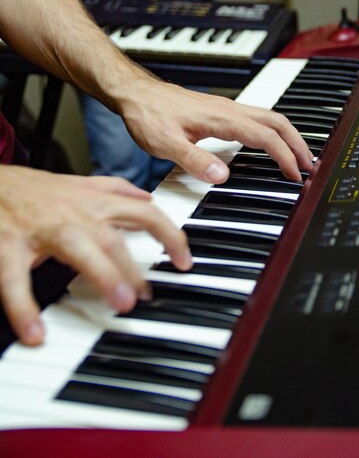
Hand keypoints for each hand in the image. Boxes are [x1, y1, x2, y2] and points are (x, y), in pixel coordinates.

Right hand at [0, 165, 191, 345]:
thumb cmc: (39, 190)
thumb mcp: (81, 184)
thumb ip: (115, 190)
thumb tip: (147, 198)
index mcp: (94, 202)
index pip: (143, 212)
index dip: (169, 234)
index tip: (184, 261)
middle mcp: (74, 214)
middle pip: (111, 237)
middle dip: (132, 266)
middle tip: (146, 295)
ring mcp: (43, 228)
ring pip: (77, 248)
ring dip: (102, 274)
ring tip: (121, 303)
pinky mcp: (10, 245)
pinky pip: (16, 279)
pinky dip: (24, 307)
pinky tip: (36, 333)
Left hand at [122, 80, 313, 183]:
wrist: (135, 94)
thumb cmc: (148, 115)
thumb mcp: (166, 144)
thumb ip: (195, 160)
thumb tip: (223, 176)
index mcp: (222, 118)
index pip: (265, 137)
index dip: (284, 156)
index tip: (295, 175)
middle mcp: (229, 110)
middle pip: (278, 121)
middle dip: (298, 143)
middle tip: (309, 166)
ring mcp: (226, 109)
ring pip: (270, 117)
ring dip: (288, 136)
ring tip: (298, 156)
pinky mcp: (220, 111)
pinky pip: (257, 118)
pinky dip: (273, 132)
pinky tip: (269, 144)